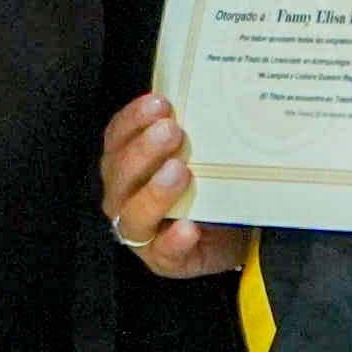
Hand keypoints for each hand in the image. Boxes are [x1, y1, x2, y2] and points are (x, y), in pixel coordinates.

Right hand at [99, 93, 245, 279]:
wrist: (234, 230)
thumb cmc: (207, 185)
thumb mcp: (197, 152)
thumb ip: (190, 128)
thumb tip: (209, 91)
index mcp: (126, 165)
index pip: (117, 137)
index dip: (133, 120)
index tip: (160, 103)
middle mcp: (124, 197)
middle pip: (119, 174)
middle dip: (143, 151)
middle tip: (171, 132)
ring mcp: (142, 232)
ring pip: (133, 215)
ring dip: (154, 193)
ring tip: (180, 172)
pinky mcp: (164, 260)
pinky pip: (164, 253)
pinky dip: (174, 240)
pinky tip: (189, 227)